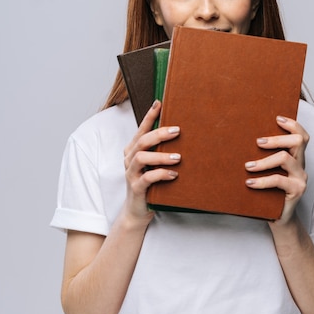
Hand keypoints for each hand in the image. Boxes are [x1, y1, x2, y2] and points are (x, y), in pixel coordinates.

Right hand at [123, 100, 180, 218]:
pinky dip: (161, 174)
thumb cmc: (150, 184)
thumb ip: (161, 151)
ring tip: (178, 157)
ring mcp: (131, 174)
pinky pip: (147, 178)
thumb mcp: (154, 165)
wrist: (137, 210)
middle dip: (160, 134)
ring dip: (161, 155)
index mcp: (134, 150)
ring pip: (142, 158)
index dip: (149, 116)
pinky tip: (173, 174)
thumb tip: (183, 135)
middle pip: (142, 141)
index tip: (159, 103)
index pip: (141, 129)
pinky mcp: (136, 188)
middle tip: (177, 131)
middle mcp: (130, 159)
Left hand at [245, 115, 308, 223]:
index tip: (276, 118)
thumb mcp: (267, 172)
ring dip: (264, 161)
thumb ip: (263, 158)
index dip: (292, 124)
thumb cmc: (269, 192)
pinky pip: (279, 180)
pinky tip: (249, 183)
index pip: (301, 135)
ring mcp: (300, 177)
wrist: (278, 217)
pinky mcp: (296, 190)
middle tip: (257, 142)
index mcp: (295, 157)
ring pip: (285, 158)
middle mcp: (301, 165)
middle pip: (298, 141)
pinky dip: (262, 180)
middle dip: (276, 138)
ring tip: (248, 166)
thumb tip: (238, 142)